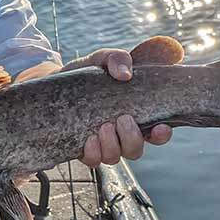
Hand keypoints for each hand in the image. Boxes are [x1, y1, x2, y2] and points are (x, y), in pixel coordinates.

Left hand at [61, 48, 172, 166]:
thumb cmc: (88, 73)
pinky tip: (89, 138)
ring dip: (112, 145)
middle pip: (136, 150)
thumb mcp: (103, 59)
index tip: (160, 126)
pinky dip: (93, 152)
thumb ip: (118, 59)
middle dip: (132, 138)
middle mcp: (121, 135)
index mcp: (135, 115)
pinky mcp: (84, 150)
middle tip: (122, 119)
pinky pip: (93, 161)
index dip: (162, 135)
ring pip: (115, 158)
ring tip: (103, 126)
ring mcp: (103, 144)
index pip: (157, 133)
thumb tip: (125, 75)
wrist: (57, 83)